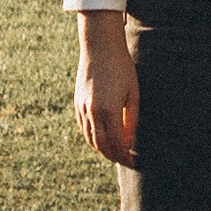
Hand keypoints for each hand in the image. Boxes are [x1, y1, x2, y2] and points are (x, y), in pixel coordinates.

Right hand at [75, 13, 138, 166]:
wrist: (99, 48)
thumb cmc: (121, 69)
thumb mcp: (132, 94)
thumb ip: (131, 120)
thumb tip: (130, 142)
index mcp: (109, 110)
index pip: (116, 143)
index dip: (124, 155)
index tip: (132, 162)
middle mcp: (93, 112)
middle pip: (101, 145)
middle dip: (113, 156)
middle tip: (124, 160)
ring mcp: (82, 108)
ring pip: (90, 138)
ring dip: (102, 149)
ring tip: (114, 153)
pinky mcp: (77, 104)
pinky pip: (83, 128)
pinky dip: (92, 137)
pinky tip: (101, 139)